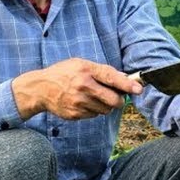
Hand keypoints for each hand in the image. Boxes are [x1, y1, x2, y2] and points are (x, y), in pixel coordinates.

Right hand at [13, 58, 142, 119]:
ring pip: (105, 110)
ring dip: (105, 106)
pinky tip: (84, 103)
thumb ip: (101, 70)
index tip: (138, 89)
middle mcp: (83, 86)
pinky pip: (94, 115)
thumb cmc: (63, 74)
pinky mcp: (75, 114)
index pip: (111, 77)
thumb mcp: (80, 64)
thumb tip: (124, 77)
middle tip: (117, 97)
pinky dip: (94, 110)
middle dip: (119, 100)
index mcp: (86, 70)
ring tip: (94, 97)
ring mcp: (79, 102)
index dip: (127, 85)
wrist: (40, 89)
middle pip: (113, 100)